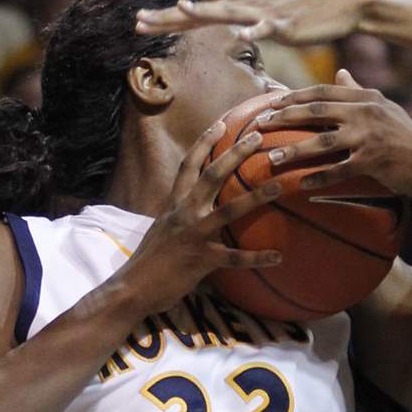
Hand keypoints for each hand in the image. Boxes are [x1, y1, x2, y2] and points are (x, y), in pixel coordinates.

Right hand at [113, 122, 283, 315]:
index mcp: (174, 203)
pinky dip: (257, 257)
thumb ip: (182, 214)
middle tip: (258, 137)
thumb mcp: (163, 228)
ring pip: (229, 210)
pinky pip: (234, 257)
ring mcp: (194, 235)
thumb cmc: (149, 260)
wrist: (131, 289)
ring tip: (279, 187)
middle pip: (212, 175)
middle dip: (235, 154)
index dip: (204, 141)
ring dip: (256, 198)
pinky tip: (278, 256)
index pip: (189, 164)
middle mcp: (184, 213)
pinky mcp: (201, 260)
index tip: (221, 123)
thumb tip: (197, 206)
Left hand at [136, 0, 376, 45]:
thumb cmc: (303, 6)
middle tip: (138, 23)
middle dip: (171, 17)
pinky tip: (241, 36)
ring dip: (205, 12)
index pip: (197, 11)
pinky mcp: (286, 24)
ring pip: (229, 13)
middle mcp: (247, 2)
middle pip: (203, 11)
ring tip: (181, 11)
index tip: (138, 24)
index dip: (168, 18)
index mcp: (240, 1)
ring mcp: (266, 12)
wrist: (342, 2)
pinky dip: (254, 31)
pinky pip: (267, 28)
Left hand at [257, 70, 411, 200]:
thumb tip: (339, 73)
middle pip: (316, 111)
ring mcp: (369, 136)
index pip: (322, 91)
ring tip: (273, 157)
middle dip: (285, 117)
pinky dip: (319, 178)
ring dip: (294, 150)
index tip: (270, 102)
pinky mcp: (372, 160)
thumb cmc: (403, 136)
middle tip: (261, 124)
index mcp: (366, 97)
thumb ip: (358, 90)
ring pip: (322, 141)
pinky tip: (302, 184)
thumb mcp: (384, 108)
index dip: (294, 96)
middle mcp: (366, 112)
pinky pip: (339, 170)